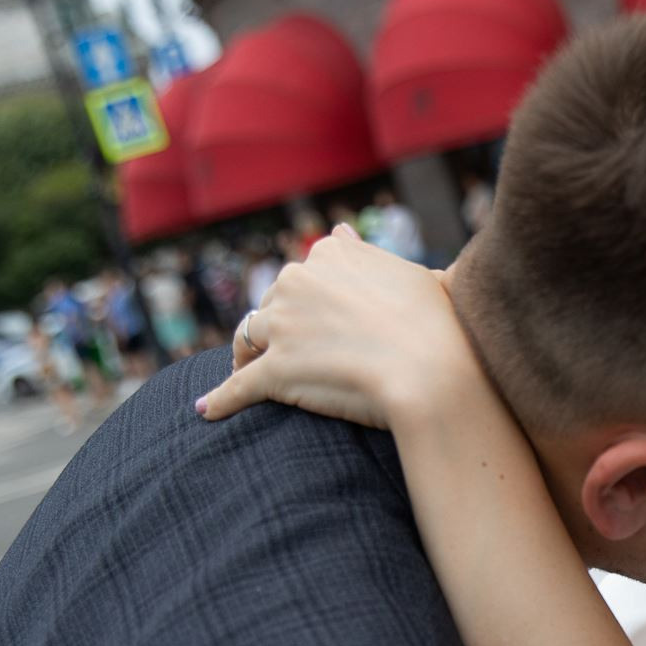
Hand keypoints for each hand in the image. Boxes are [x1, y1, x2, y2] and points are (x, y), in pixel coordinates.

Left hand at [196, 226, 490, 430]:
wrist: (435, 373)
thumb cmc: (439, 327)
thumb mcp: (413, 274)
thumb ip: (369, 255)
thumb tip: (342, 234)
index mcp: (332, 255)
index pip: (304, 274)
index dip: (308, 300)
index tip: (315, 319)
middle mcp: (298, 281)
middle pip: (271, 303)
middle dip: (276, 326)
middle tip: (287, 353)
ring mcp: (283, 326)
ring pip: (248, 338)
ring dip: (243, 355)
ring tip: (243, 373)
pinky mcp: (274, 371)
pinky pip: (237, 388)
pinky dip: (220, 400)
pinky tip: (206, 411)